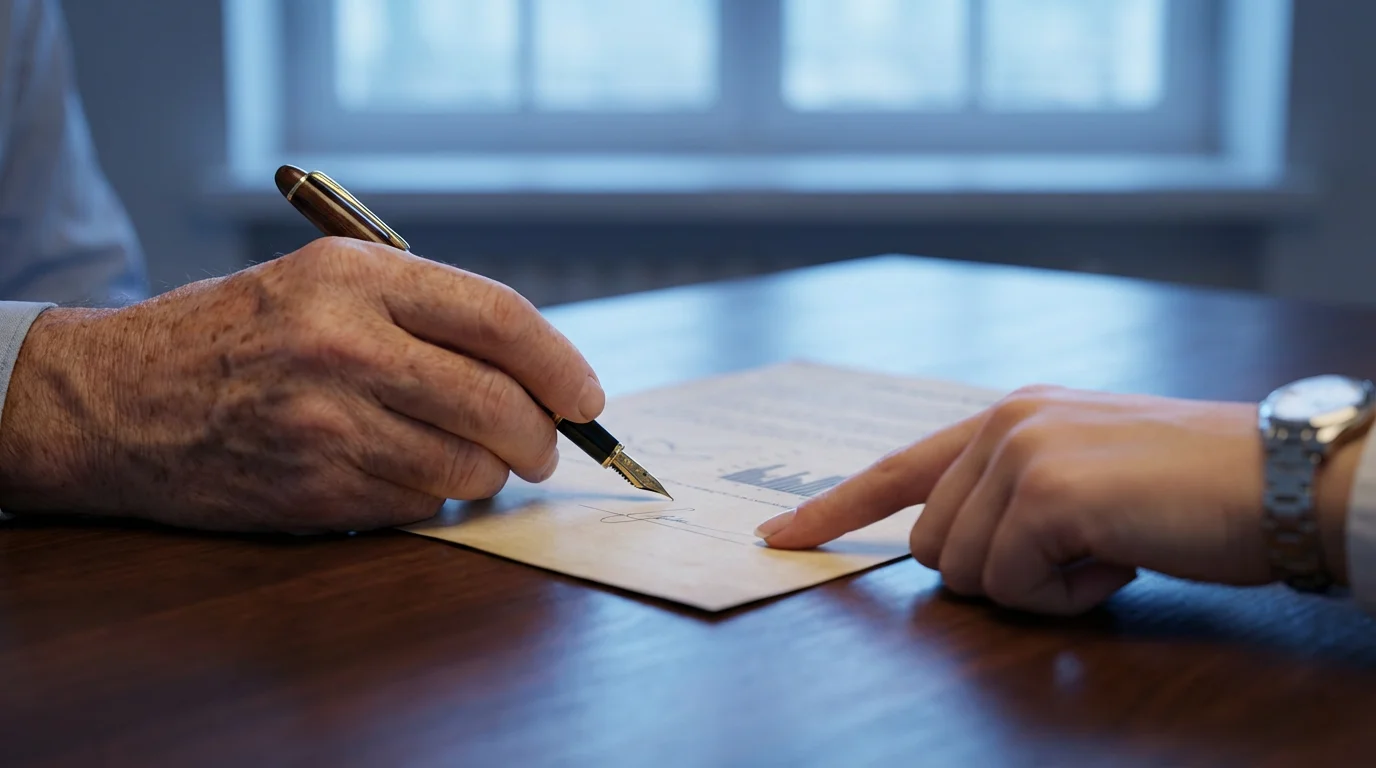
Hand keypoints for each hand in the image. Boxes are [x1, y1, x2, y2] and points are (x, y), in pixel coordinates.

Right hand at [0, 237, 604, 531]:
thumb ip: (426, 311)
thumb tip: (536, 367)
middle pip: (497, 403)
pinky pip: (418, 505)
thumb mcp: (323, 281)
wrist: (120, 400)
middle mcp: (344, 346)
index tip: (586, 396)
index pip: (500, 319)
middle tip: (547, 446)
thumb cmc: (236, 335)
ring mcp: (327, 424)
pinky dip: (430, 496)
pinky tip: (398, 472)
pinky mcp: (314, 490)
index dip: (561, 363)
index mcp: (355, 277)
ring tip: (472, 458)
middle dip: (542, 435)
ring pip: (468, 467)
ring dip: (489, 472)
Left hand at [756, 386, 1359, 614]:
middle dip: (997, 574)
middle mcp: (1001, 423)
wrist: (1281, 477)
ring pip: (963, 572)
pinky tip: (1121, 556)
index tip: (780, 535)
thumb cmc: (1192, 490)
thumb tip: (952, 551)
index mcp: (1006, 417)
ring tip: (1108, 547)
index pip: (897, 469)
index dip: (835, 509)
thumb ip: (1011, 497)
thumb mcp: (1086, 477)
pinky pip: (1011, 586)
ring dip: (1036, 586)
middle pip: (929, 547)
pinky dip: (1067, 595)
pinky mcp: (1044, 493)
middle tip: (1084, 552)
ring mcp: (1018, 452)